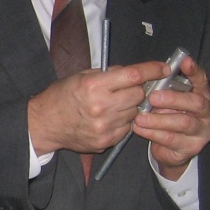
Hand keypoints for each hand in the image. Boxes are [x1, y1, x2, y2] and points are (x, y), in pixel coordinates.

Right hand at [28, 61, 168, 155]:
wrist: (45, 124)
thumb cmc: (61, 96)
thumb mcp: (81, 76)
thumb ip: (109, 74)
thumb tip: (134, 74)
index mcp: (95, 86)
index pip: (134, 76)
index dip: (153, 70)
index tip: (164, 68)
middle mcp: (101, 107)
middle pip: (138, 95)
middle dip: (137, 90)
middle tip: (127, 90)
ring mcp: (104, 126)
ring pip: (135, 113)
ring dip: (130, 107)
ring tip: (113, 105)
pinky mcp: (105, 141)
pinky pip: (127, 129)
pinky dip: (123, 122)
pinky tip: (109, 118)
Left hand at [132, 54, 209, 178]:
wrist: (170, 150)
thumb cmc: (168, 118)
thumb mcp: (167, 101)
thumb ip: (163, 89)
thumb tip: (146, 77)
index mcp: (202, 96)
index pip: (202, 80)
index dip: (194, 71)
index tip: (184, 62)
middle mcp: (207, 113)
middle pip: (196, 103)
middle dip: (174, 99)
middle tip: (152, 98)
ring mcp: (201, 131)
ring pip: (183, 123)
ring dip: (159, 119)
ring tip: (140, 117)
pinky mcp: (191, 147)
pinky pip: (171, 139)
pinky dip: (153, 133)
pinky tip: (139, 128)